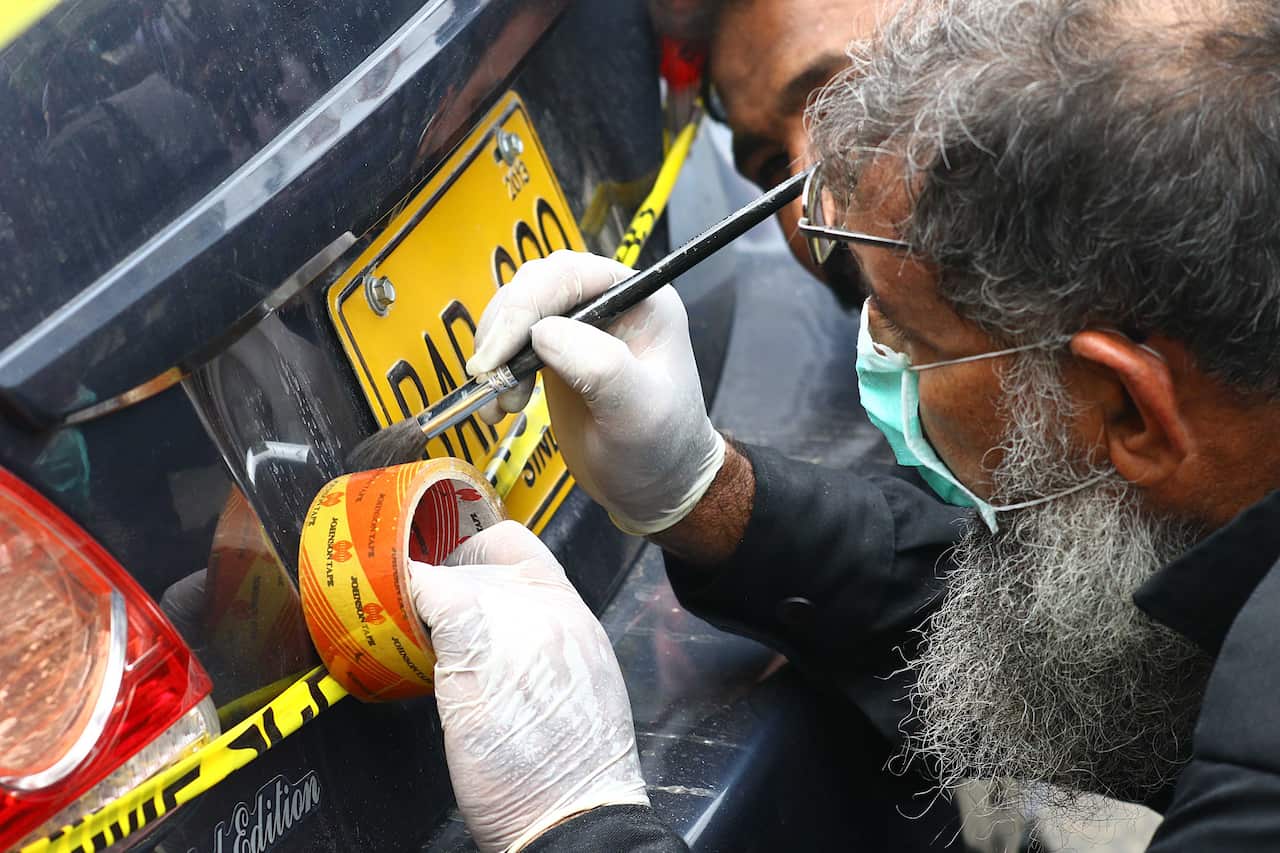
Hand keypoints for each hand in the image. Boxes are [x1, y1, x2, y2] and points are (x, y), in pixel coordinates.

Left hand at [410, 521, 648, 851]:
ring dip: (421, 591)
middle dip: (443, 576)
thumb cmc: (570, 773)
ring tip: (399, 617)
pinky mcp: (470, 644)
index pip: (521, 548)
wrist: (572, 813)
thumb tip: (498, 646)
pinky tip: (387, 625)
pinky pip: (426, 596)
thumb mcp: (574, 692)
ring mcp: (512, 621)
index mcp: (575, 617)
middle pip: (479, 558)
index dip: (479, 551)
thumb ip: (541, 651)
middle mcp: (548, 607)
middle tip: (417, 602)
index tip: (455, 565)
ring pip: (449, 573)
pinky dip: (402, 603)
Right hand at [468, 250, 724, 534]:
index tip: (499, 353)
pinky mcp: (556, 352)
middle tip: (490, 377)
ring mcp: (580, 326)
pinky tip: (499, 406)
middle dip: (504, 329)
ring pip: (516, 311)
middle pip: (536, 285)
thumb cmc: (662, 448)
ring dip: (496, 352)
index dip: (526, 307)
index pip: (571, 275)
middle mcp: (609, 302)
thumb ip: (600, 367)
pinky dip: (495, 370)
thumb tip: (544, 332)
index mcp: (640, 299)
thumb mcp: (639, 411)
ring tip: (501, 402)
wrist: (655, 486)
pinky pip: (511, 343)